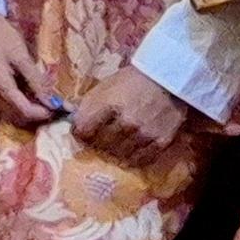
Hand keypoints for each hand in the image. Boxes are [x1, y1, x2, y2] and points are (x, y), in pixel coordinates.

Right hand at [0, 3, 66, 127]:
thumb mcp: (22, 56)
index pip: (24, 111)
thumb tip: (55, 103)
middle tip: (55, 106)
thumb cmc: (1, 34)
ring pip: (8, 114)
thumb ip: (37, 81)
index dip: (44, 113)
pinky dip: (18, 105)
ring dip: (27, 112)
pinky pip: (2, 105)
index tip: (60, 108)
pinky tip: (29, 95)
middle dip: (36, 116)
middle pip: (16, 117)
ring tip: (44, 100)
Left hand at [68, 64, 189, 164]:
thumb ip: (89, 102)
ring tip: (113, 146)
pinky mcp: (160, 142)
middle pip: (101, 144)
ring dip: (113, 151)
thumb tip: (71, 114)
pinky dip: (132, 158)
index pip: (84, 128)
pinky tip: (129, 152)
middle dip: (95, 143)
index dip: (79, 132)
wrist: (167, 79)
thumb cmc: (133, 80)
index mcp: (109, 103)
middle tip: (96, 140)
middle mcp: (126, 122)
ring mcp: (144, 134)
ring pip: (120, 154)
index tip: (80, 132)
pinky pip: (141, 160)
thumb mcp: (106, 85)